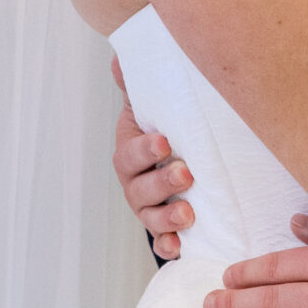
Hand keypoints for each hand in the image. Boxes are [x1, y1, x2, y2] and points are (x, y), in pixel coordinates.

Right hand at [110, 56, 194, 258]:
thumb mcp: (151, 104)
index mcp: (129, 152)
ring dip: (167, 218)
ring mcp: (148, 208)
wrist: (177, 156)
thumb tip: (119, 59)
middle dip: (162, 183)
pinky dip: (168, 246)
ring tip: (188, 215)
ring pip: (150, 217)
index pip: (130, 153)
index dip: (144, 149)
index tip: (164, 141)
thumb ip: (136, 83)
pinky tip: (179, 248)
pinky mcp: (165, 227)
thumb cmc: (164, 127)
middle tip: (186, 174)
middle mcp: (134, 183)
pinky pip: (162, 241)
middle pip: (140, 188)